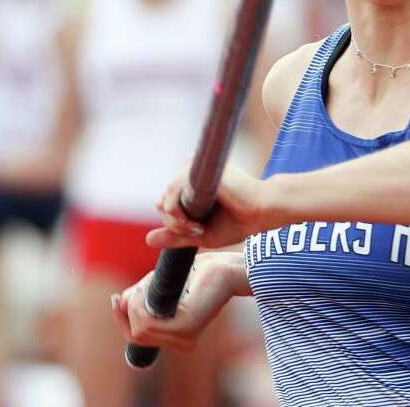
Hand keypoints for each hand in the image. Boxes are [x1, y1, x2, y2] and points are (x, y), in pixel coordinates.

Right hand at [111, 252, 245, 351]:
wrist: (226, 267)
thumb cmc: (196, 274)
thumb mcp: (161, 287)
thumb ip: (140, 298)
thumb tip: (120, 302)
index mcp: (178, 339)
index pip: (138, 337)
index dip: (123, 319)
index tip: (118, 298)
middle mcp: (182, 344)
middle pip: (136, 334)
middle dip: (130, 308)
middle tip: (140, 285)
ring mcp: (184, 338)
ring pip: (139, 329)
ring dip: (135, 303)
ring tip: (147, 283)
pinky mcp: (186, 327)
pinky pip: (147, 323)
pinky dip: (140, 304)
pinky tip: (146, 289)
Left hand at [147, 166, 270, 250]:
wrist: (261, 212)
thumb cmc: (239, 221)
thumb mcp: (201, 235)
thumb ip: (176, 236)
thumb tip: (147, 239)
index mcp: (193, 185)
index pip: (166, 204)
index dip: (175, 223)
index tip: (196, 232)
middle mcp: (192, 173)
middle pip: (162, 201)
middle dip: (174, 224)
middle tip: (197, 231)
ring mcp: (194, 170)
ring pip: (165, 199)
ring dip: (176, 221)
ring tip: (198, 228)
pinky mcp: (198, 171)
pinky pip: (171, 193)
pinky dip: (177, 214)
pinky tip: (196, 223)